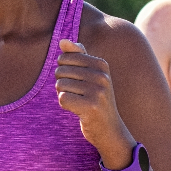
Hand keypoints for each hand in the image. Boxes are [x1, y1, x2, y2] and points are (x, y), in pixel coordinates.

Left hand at [55, 39, 133, 164]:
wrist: (110, 129)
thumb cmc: (96, 100)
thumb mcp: (90, 75)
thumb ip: (77, 56)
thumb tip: (62, 41)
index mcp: (101, 64)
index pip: (65, 58)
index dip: (64, 71)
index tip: (78, 82)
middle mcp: (102, 75)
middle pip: (60, 71)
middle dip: (63, 84)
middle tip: (78, 95)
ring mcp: (97, 91)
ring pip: (60, 85)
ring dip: (64, 95)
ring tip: (79, 102)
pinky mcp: (91, 106)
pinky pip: (62, 98)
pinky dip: (65, 105)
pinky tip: (78, 110)